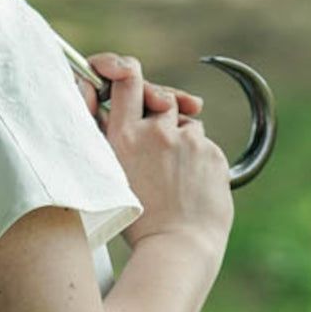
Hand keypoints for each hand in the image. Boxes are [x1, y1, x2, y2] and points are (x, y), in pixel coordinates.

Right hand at [84, 52, 232, 256]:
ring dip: (176, 134)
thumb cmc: (136, 217)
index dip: (120, 65)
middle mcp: (157, 132)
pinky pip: (202, 142)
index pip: (126, 76)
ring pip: (182, 120)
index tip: (118, 69)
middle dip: (155, 105)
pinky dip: (195, 154)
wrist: (179, 246)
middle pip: (158, 95)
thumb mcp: (107, 170)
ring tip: (169, 169)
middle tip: (152, 126)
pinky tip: (186, 181)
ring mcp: (188, 142)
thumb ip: (103, 132)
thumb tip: (97, 99)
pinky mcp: (213, 154)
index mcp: (125, 135)